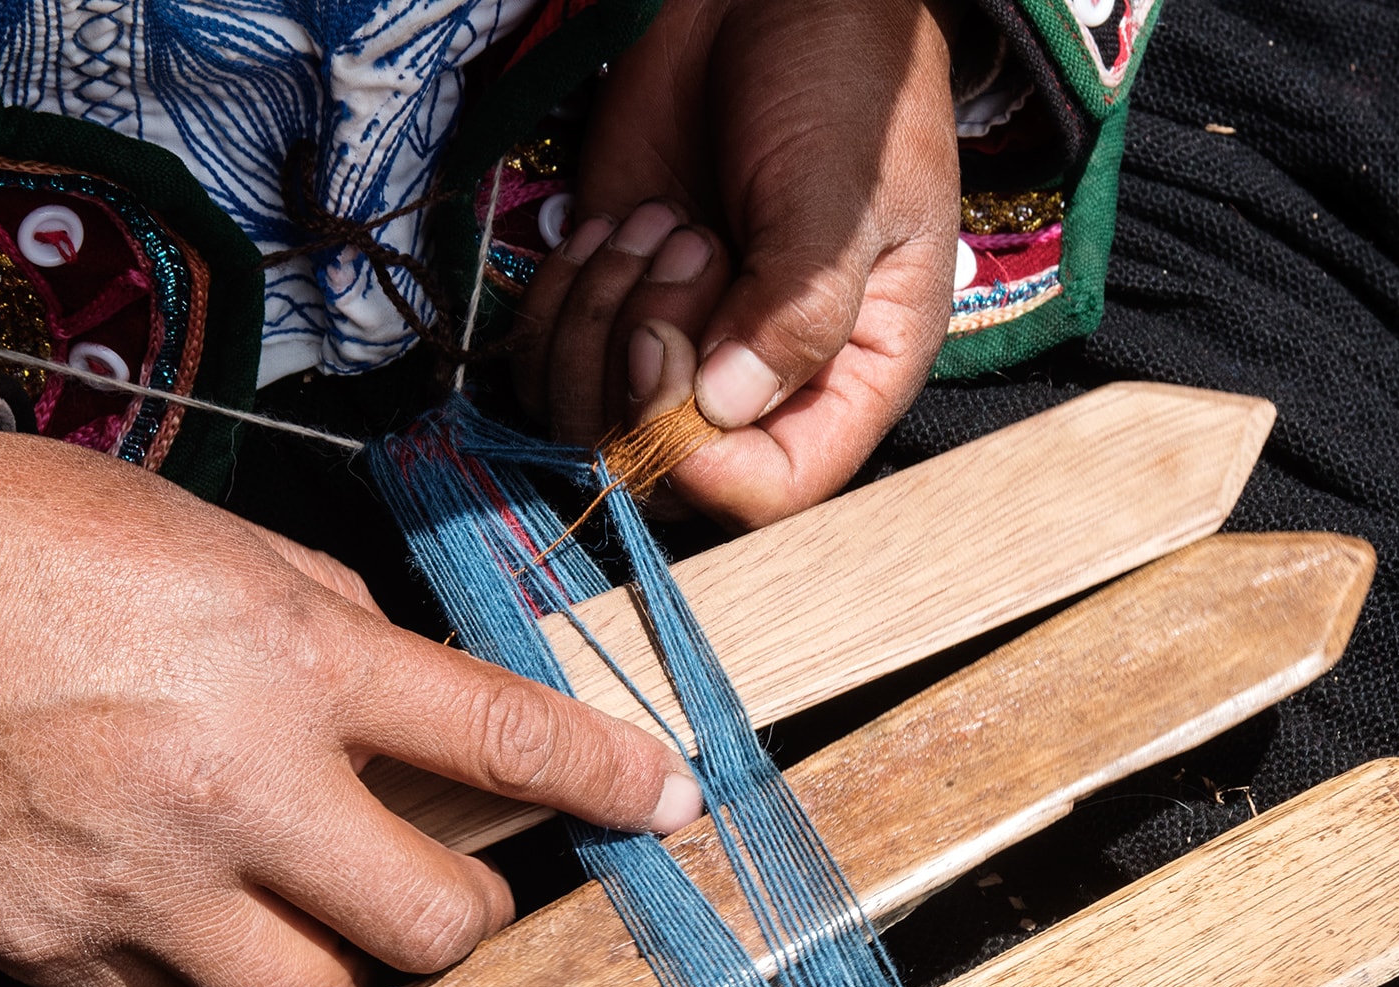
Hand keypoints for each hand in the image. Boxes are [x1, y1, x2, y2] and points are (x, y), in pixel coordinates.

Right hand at [0, 430, 699, 986]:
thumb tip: (409, 706)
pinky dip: (197, 975)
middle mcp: (246, 793)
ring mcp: (155, 892)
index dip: (614, 780)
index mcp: (297, 664)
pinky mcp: (69, 957)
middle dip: (467, 918)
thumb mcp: (214, 544)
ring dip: (338, 970)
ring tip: (296, 911)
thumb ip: (331, 630)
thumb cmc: (29, 542)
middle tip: (443, 885)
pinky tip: (165, 908)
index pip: (508, 739)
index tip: (672, 804)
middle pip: (440, 929)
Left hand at [507, 0, 961, 526]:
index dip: (703, 457)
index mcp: (850, 376)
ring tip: (662, 222)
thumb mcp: (843, 195)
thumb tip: (723, 409)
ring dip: (601, 319)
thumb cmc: (845, 84)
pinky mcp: (610, 297)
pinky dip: (559, 297)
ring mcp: (678, 342)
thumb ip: (796, 310)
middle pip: (664, 469)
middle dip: (643, 369)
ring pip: (589, 419)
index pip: (773, 489)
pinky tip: (616, 223)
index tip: (669, 361)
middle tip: (686, 245)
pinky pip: (548, 360)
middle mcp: (759, 381)